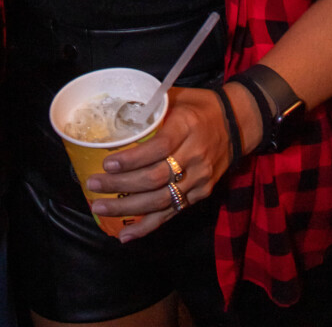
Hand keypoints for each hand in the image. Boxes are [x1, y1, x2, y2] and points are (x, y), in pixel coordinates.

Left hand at [86, 86, 231, 240]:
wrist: (239, 123)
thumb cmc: (200, 106)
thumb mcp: (177, 97)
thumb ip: (150, 106)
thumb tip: (115, 110)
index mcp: (187, 127)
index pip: (158, 148)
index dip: (132, 159)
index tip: (107, 164)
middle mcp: (195, 155)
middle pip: (155, 178)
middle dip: (121, 186)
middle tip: (93, 186)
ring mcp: (199, 179)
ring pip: (161, 200)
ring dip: (128, 208)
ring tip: (100, 208)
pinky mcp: (201, 194)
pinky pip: (172, 213)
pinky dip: (148, 226)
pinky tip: (126, 235)